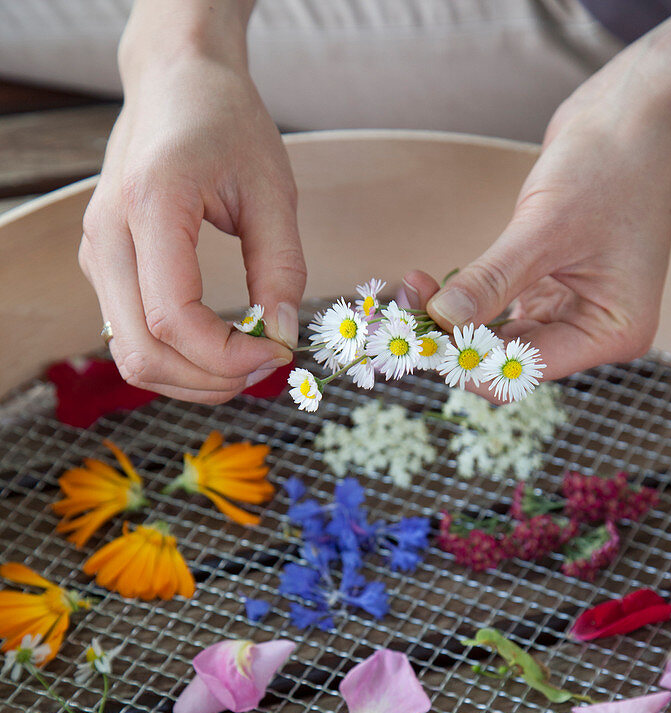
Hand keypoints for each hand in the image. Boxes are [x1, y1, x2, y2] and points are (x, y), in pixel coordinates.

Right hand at [79, 6, 303, 403]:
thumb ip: (282, 267)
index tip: (278, 352)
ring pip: (131, 358)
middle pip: (142, 354)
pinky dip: (177, 361)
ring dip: (192, 380)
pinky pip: (130, 339)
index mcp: (149, 206)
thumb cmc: (227, 124)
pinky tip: (220, 347)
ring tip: (247, 361)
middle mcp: (107, 236)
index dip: (227, 356)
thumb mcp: (273, 190)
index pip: (171, 319)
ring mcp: (96, 255)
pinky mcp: (102, 269)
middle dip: (210, 380)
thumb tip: (282, 339)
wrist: (175, 81)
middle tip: (266, 365)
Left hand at [402, 2, 670, 389]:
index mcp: (611, 332)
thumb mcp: (545, 227)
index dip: (471, 360)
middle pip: (510, 361)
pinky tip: (428, 286)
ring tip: (410, 294)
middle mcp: (594, 330)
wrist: (635, 111)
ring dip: (454, 323)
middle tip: (403, 316)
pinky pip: (500, 310)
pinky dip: (467, 302)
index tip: (421, 337)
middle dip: (457, 341)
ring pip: (499, 339)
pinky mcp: (550, 286)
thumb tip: (440, 319)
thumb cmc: (609, 162)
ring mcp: (572, 310)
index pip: (526, 370)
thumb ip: (491, 281)